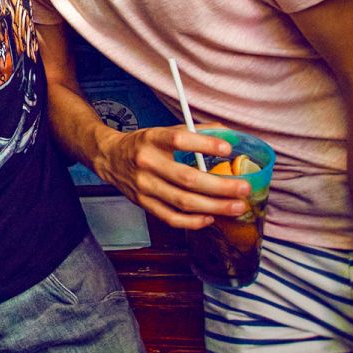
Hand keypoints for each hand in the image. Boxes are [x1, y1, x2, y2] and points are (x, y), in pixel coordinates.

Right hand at [92, 127, 248, 227]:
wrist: (109, 158)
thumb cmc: (142, 145)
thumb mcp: (161, 131)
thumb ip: (193, 132)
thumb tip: (227, 134)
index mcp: (152, 139)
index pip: (178, 139)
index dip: (204, 144)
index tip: (228, 148)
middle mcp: (146, 163)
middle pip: (187, 178)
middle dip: (220, 186)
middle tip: (243, 188)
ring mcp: (144, 186)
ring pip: (183, 201)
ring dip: (214, 206)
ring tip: (236, 206)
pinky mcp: (143, 203)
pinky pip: (171, 218)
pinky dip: (193, 221)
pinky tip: (211, 218)